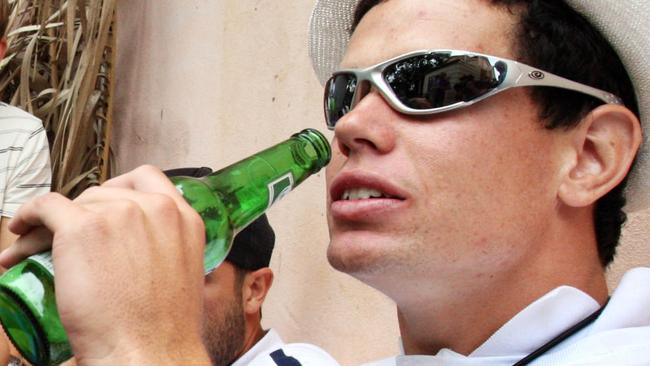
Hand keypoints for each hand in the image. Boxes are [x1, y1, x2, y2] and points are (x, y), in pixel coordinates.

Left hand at [0, 165, 210, 364]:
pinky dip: (29, 215)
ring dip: (54, 223)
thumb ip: (167, 246)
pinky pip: (46, 206)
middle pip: (105, 193)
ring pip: (74, 203)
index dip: (120, 189)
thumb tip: (140, 247)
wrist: (148, 351)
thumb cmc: (164, 328)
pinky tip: (22, 228)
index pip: (147, 179)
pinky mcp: (82, 228)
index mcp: (182, 218)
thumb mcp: (184, 273)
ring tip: (36, 250)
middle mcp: (154, 207)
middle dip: (83, 213)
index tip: (105, 205)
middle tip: (66, 238)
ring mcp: (119, 214)